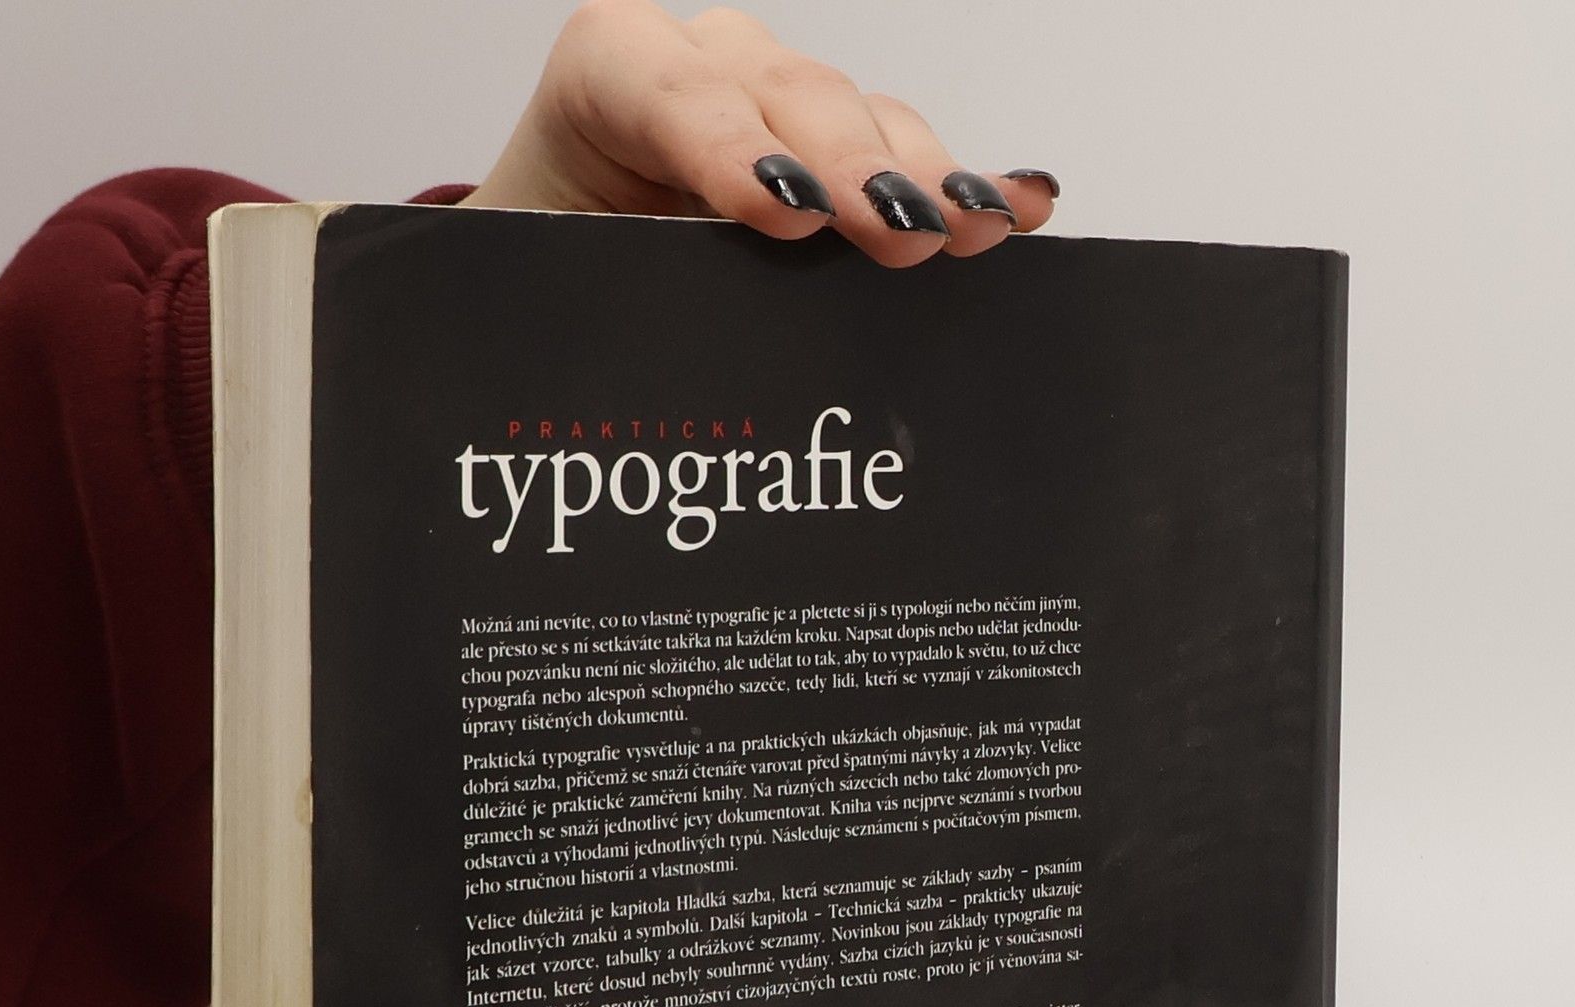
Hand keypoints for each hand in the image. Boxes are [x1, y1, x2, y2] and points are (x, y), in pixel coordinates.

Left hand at [460, 0, 1058, 266]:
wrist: (562, 269)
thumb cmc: (554, 273)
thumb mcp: (554, 282)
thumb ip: (601, 295)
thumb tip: (655, 370)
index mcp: (608, 75)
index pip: (666, 91)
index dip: (729, 148)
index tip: (783, 210)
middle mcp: (703, 67)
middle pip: (791, 98)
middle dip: (849, 169)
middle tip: (898, 233)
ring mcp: (781, 101)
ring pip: (863, 120)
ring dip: (923, 180)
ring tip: (971, 233)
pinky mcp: (838, 147)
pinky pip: (910, 153)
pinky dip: (965, 183)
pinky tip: (1020, 208)